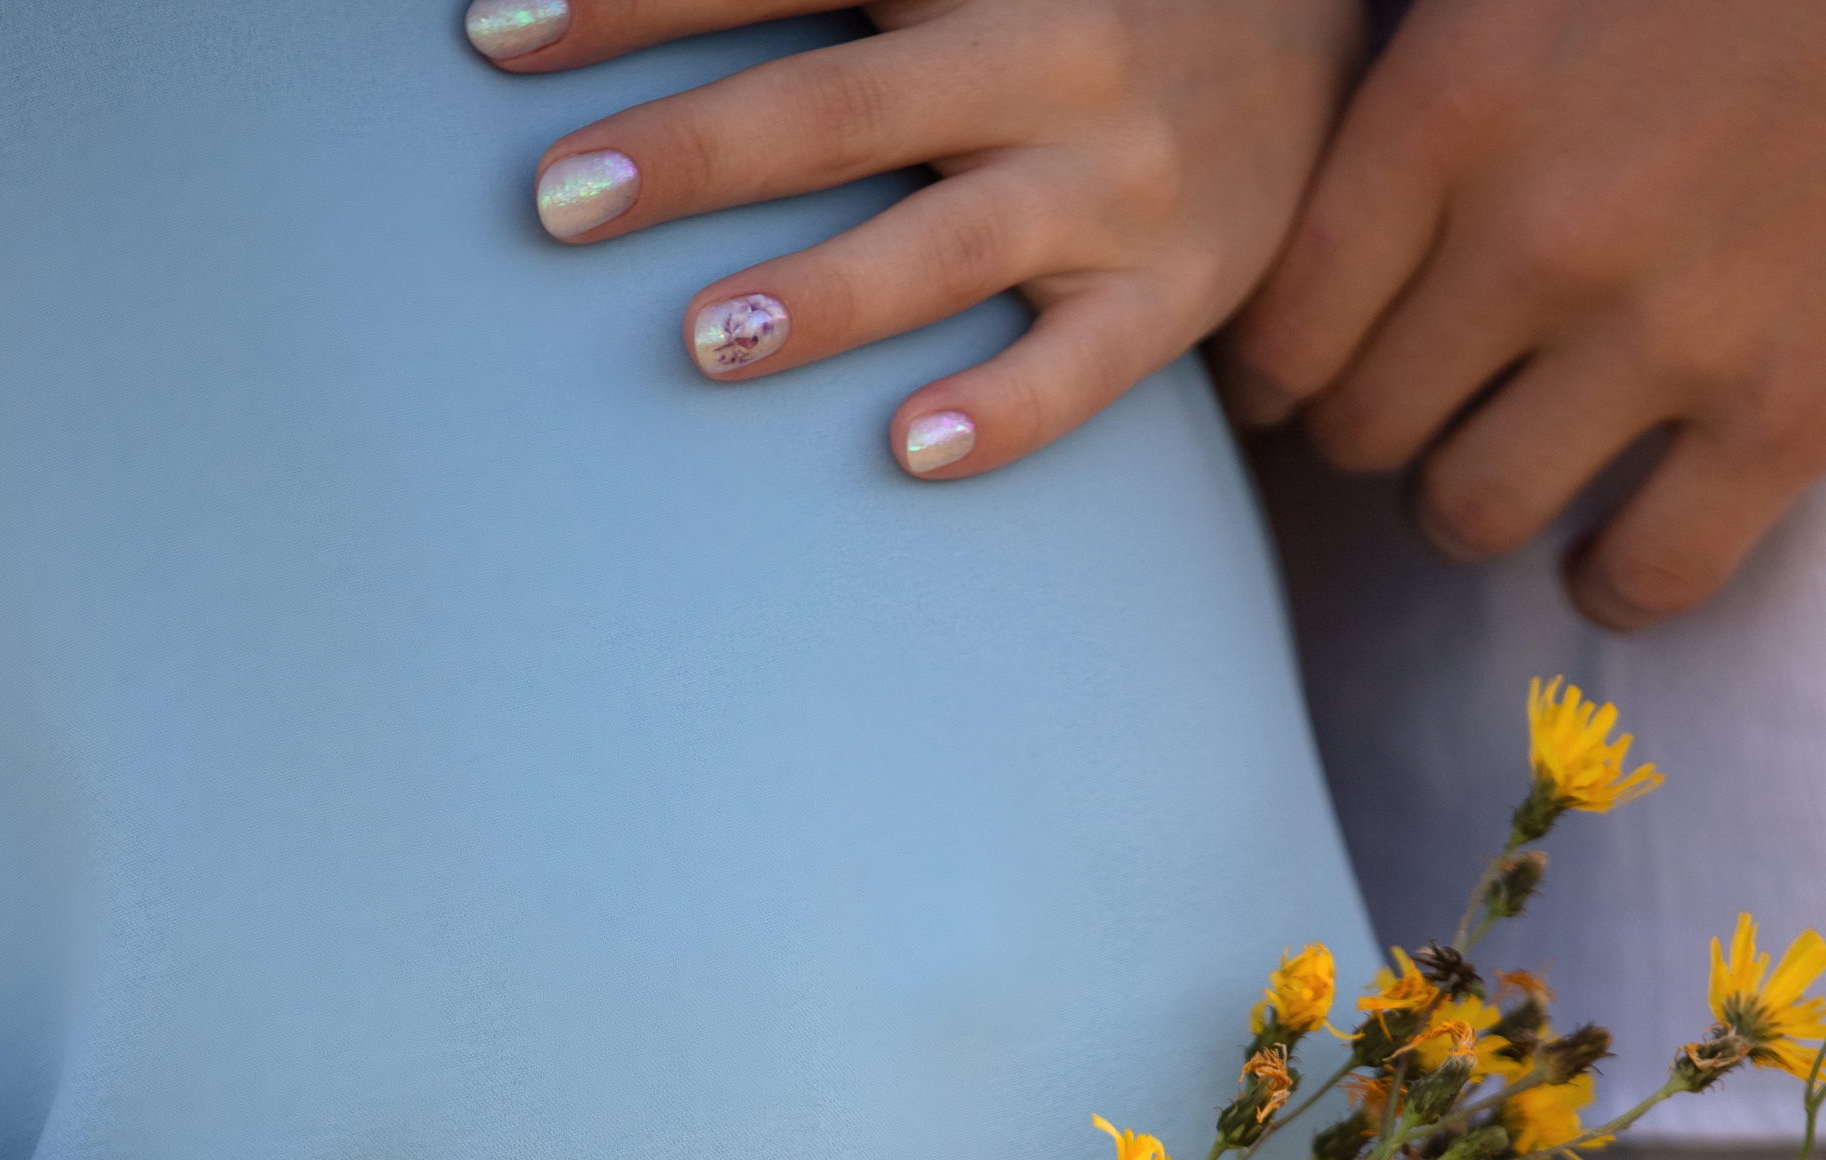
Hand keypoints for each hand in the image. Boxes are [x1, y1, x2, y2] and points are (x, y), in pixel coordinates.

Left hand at [466, 0, 1356, 477]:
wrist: (1329, 34)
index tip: (496, 35)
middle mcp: (1048, 53)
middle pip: (843, 104)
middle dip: (694, 151)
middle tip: (554, 202)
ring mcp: (1117, 183)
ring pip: (951, 242)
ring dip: (825, 291)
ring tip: (703, 341)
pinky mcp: (1177, 292)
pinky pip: (1086, 367)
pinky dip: (1004, 414)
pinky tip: (909, 451)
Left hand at [1223, 0, 1825, 626]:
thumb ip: (1432, 63)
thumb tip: (1328, 160)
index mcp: (1455, 98)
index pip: (1287, 324)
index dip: (1281, 373)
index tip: (1306, 379)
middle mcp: (1538, 231)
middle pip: (1365, 430)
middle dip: (1374, 430)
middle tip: (1419, 407)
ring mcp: (1669, 335)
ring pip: (1470, 515)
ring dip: (1474, 505)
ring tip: (1513, 465)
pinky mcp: (1795, 412)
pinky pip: (1645, 579)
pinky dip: (1610, 586)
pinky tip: (1613, 555)